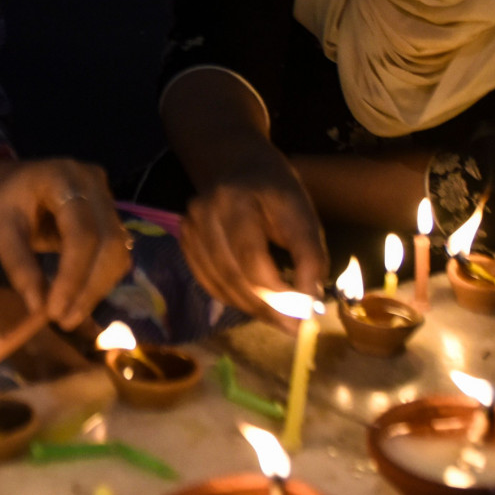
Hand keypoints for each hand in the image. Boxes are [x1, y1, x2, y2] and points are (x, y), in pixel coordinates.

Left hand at [0, 155, 130, 330]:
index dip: (73, 276)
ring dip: (97, 288)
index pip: (82, 232)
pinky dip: (99, 280)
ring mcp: (105, 198)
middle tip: (65, 321)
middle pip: (108, 242)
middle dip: (89, 287)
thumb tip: (39, 310)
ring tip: (70, 316)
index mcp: (63, 177)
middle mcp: (93, 183)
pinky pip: (115, 252)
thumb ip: (20, 266)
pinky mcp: (107, 216)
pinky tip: (79, 300)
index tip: (56, 312)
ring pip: (118, 250)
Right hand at [179, 153, 326, 317]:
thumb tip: (310, 303)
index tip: (303, 318)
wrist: (236, 166)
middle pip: (233, 275)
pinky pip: (208, 282)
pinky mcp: (185, 241)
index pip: (253, 257)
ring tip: (279, 319)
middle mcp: (205, 212)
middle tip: (293, 328)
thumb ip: (309, 256)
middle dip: (267, 308)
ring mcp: (190, 227)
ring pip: (219, 283)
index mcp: (237, 200)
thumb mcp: (302, 213)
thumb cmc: (276, 190)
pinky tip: (256, 304)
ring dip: (251, 308)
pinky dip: (233, 299)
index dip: (278, 293)